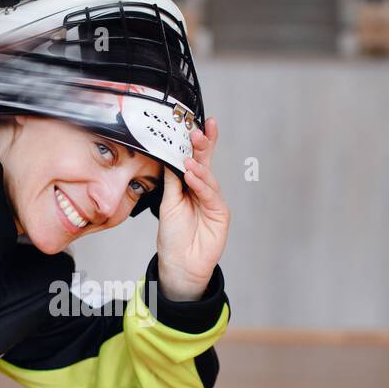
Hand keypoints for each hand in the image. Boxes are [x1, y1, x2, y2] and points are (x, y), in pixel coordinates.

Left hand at [156, 118, 229, 300]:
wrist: (179, 264)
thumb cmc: (172, 236)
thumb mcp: (167, 203)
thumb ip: (172, 180)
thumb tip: (168, 154)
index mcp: (190, 185)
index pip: (193, 159)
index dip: (196, 142)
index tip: (193, 123)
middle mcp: (203, 190)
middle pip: (205, 162)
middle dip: (203, 144)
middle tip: (199, 129)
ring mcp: (213, 201)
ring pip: (208, 176)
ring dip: (199, 164)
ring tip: (189, 156)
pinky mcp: (220, 214)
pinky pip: (211, 195)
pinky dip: (202, 184)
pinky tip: (193, 175)